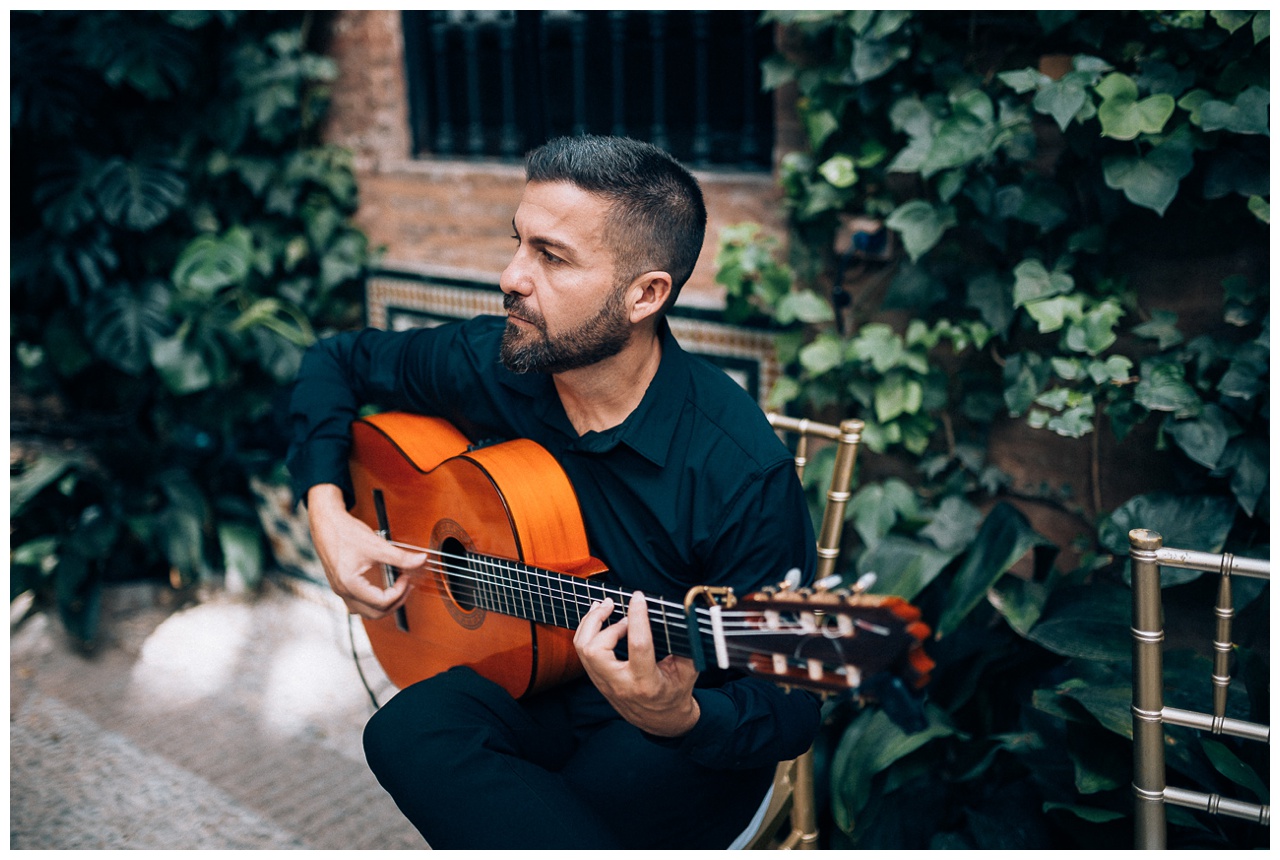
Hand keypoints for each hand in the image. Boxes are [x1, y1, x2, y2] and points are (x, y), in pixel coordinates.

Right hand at [305, 484, 426, 618]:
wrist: (326, 522)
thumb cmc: (346, 532)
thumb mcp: (377, 545)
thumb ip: (400, 557)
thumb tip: (422, 560)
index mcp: (350, 584)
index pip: (382, 602)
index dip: (400, 592)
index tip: (407, 577)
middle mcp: (343, 591)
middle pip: (375, 613)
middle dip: (395, 602)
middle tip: (406, 586)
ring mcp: (340, 590)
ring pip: (365, 612)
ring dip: (384, 605)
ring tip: (397, 589)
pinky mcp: (341, 585)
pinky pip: (358, 603)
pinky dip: (373, 601)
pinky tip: (382, 587)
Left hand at [573, 591, 699, 736]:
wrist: (662, 722)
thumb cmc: (676, 693)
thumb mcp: (688, 671)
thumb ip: (687, 644)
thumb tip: (683, 614)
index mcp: (646, 682)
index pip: (638, 645)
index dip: (638, 617)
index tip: (638, 598)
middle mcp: (621, 684)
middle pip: (595, 650)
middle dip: (600, 622)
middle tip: (614, 605)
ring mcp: (605, 684)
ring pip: (583, 650)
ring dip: (590, 624)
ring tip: (603, 606)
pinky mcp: (598, 681)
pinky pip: (583, 653)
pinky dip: (587, 632)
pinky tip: (598, 619)